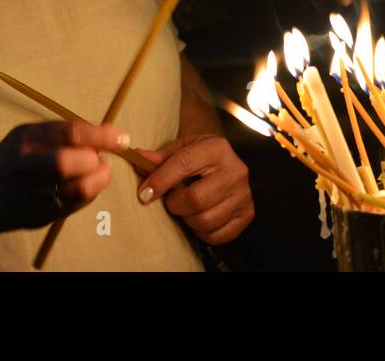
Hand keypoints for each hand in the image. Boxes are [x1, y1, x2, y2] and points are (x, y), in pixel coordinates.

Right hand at [0, 120, 128, 239]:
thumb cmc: (14, 159)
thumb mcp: (29, 136)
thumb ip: (64, 133)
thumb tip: (108, 134)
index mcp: (25, 139)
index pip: (69, 132)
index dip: (101, 135)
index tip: (122, 138)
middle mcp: (25, 166)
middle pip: (69, 163)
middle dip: (94, 160)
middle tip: (102, 159)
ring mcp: (30, 194)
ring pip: (78, 189)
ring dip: (98, 180)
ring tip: (98, 172)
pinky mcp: (38, 217)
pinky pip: (75, 205)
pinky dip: (89, 194)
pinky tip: (85, 186)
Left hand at [135, 134, 253, 245]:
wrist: (224, 159)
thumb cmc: (198, 155)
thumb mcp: (180, 148)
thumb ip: (159, 157)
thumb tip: (137, 157)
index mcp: (217, 148)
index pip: (184, 164)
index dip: (160, 181)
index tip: (144, 193)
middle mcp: (235, 170)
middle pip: (196, 199)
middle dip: (175, 204)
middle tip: (171, 200)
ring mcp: (243, 194)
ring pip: (205, 220)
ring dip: (187, 219)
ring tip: (186, 208)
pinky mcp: (247, 213)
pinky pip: (217, 235)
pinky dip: (202, 232)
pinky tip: (199, 217)